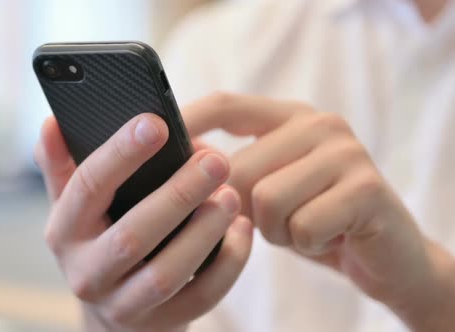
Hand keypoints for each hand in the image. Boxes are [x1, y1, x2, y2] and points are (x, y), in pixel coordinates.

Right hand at [35, 113, 252, 331]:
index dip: (120, 154)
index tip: (156, 123)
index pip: (87, 188)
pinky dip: (228, 264)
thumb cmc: (99, 240)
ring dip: (204, 231)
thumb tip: (52, 123)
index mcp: (64, 232)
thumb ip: (63, 165)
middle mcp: (87, 273)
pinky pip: (201, 298)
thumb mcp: (75, 206)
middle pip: (132, 235)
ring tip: (231, 195)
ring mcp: (123, 306)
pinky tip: (243, 229)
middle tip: (215, 160)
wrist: (113, 313)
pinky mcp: (160, 325)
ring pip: (166, 273)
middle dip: (177, 195)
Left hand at [183, 92, 454, 330]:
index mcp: (288, 116)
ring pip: (266, 198)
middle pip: (237, 165)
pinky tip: (323, 238)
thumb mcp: (266, 189)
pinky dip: (303, 244)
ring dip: (275, 230)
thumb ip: (230, 170)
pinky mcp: (367, 188)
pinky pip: (301, 226)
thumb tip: (179, 159)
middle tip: (270, 220)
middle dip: (241, 210)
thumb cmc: (312, 218)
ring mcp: (346, 152)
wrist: (383, 254)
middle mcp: (318, 124)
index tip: (155, 143)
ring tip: (299, 228)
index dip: (187, 120)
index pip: (225, 104)